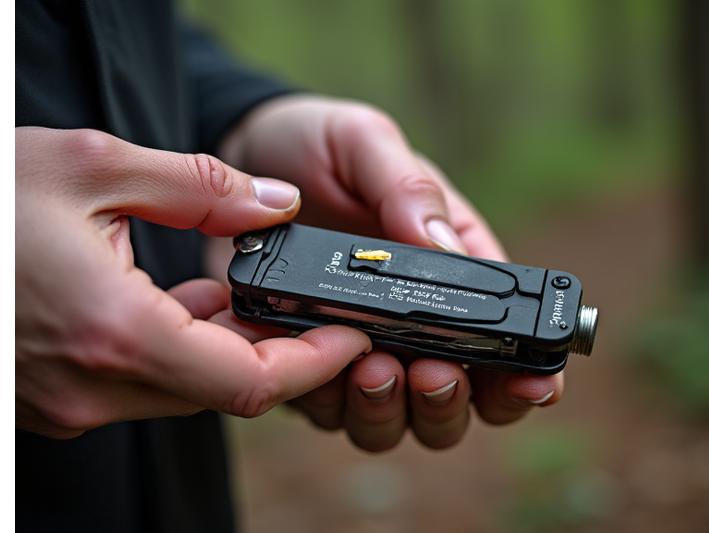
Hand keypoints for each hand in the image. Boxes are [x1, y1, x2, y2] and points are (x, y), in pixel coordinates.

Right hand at [16, 126, 371, 438]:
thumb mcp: (96, 166)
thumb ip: (201, 187)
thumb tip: (278, 204)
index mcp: (115, 334)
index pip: (250, 382)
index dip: (314, 363)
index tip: (353, 336)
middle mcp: (94, 388)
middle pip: (225, 388)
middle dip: (277, 349)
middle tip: (310, 303)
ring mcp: (71, 402)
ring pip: (185, 386)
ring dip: (225, 344)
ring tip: (245, 290)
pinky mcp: (56, 397)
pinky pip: (144, 382)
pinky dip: (178, 346)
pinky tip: (183, 301)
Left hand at [216, 96, 564, 450]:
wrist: (238, 157)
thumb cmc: (316, 147)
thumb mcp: (364, 143)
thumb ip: (407, 189)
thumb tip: (444, 249)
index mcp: (450, 270)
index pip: (507, 336)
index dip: (528, 371)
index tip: (534, 380)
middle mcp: (414, 322)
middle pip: (458, 399)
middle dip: (453, 401)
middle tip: (435, 371)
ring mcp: (361, 348)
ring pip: (396, 419)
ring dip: (394, 409)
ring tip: (375, 367)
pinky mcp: (307, 363)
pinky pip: (328, 410)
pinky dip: (331, 403)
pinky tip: (320, 369)